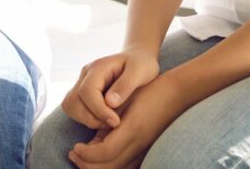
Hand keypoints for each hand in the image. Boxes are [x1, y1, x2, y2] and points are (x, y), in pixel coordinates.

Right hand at [62, 47, 159, 130]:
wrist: (138, 59)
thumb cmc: (141, 65)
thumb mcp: (140, 72)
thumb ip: (125, 85)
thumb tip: (110, 102)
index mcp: (98, 67)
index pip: (87, 90)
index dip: (99, 110)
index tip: (116, 121)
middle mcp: (85, 74)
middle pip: (74, 100)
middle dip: (92, 117)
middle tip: (113, 122)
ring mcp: (81, 82)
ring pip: (70, 105)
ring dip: (86, 119)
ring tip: (107, 121)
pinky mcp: (81, 92)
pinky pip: (73, 107)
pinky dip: (83, 117)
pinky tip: (102, 118)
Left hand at [68, 72, 185, 168]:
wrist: (176, 94)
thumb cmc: (149, 89)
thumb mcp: (126, 99)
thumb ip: (108, 117)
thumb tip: (91, 139)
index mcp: (133, 128)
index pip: (105, 152)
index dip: (87, 154)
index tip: (74, 146)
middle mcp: (139, 144)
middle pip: (110, 167)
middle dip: (88, 164)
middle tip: (73, 154)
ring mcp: (144, 149)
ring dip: (98, 167)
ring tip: (82, 157)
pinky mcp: (146, 150)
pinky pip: (126, 166)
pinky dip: (110, 166)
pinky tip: (100, 156)